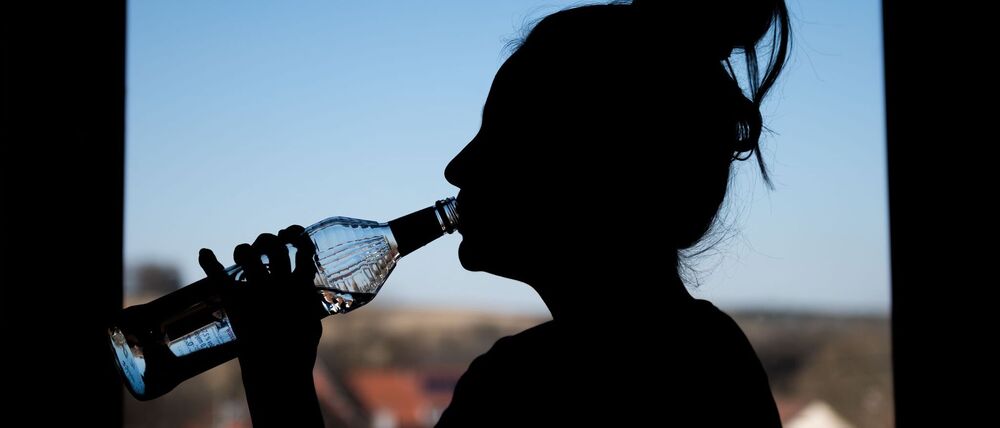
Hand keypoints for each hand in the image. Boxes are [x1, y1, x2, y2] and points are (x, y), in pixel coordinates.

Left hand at [198, 225, 322, 370]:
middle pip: (274, 246)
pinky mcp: (236, 301)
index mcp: (301, 286)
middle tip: (262, 248)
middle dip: (267, 241)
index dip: (296, 236)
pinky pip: (218, 275)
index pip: (302, 249)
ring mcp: (257, 290)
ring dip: (244, 250)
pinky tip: (204, 252)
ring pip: (249, 254)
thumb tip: (306, 296)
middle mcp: (279, 283)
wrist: (278, 368)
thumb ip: (309, 306)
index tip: (289, 235)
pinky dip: (208, 262)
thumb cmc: (299, 351)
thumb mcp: (313, 324)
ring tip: (242, 255)